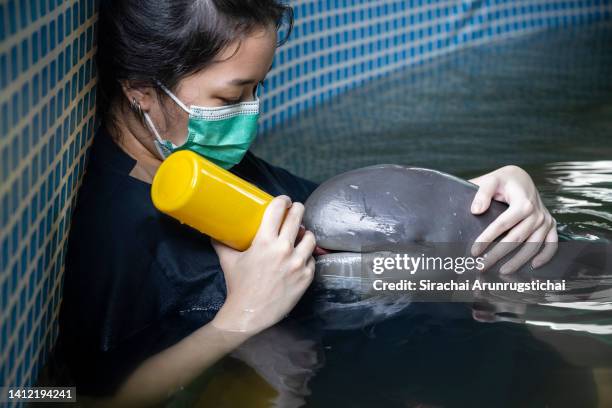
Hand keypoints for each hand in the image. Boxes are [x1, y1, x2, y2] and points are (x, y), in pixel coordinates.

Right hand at [211, 196, 315, 333]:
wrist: (249, 314)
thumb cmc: (238, 286)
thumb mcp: (228, 261)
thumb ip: (222, 244)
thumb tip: (215, 232)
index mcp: (265, 242)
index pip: (278, 210)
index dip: (283, 201)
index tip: (285, 200)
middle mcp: (284, 249)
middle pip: (297, 218)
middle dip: (297, 210)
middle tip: (295, 210)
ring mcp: (297, 263)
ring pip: (309, 237)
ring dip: (304, 234)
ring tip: (300, 236)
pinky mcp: (306, 277)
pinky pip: (311, 259)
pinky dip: (306, 257)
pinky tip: (300, 258)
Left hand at [469, 165, 557, 273]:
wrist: (521, 178)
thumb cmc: (503, 181)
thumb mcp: (491, 181)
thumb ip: (482, 194)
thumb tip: (476, 211)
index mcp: (523, 202)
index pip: (503, 224)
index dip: (488, 238)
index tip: (474, 251)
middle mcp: (537, 213)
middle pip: (516, 238)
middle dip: (498, 254)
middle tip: (482, 267)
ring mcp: (545, 220)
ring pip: (533, 245)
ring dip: (518, 261)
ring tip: (502, 272)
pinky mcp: (550, 224)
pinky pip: (552, 243)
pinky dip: (545, 256)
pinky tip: (533, 266)